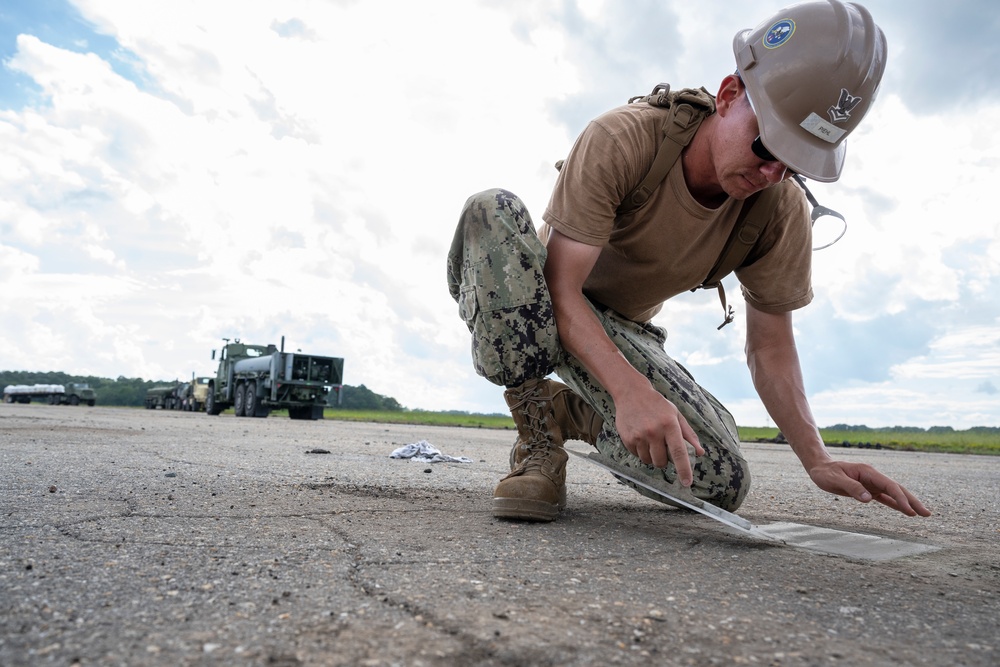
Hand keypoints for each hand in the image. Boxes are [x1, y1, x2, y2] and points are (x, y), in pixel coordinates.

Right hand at [613, 384, 704, 486]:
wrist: (631, 393)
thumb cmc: (657, 405)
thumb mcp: (676, 415)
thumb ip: (688, 435)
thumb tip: (699, 453)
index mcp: (669, 425)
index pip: (679, 452)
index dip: (684, 470)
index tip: (687, 483)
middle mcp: (653, 432)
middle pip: (661, 462)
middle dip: (664, 460)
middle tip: (662, 446)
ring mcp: (639, 436)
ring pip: (648, 460)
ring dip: (651, 456)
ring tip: (650, 439)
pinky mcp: (627, 439)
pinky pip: (637, 455)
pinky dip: (640, 451)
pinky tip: (640, 436)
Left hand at [808, 460, 930, 516]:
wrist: (820, 467)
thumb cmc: (825, 473)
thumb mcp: (834, 480)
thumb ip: (851, 488)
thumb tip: (869, 499)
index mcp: (868, 472)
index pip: (889, 486)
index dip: (901, 498)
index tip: (909, 511)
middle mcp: (873, 477)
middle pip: (897, 489)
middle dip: (912, 501)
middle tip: (927, 514)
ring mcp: (872, 483)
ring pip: (894, 494)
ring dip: (908, 503)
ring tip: (922, 514)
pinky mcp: (868, 490)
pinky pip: (885, 497)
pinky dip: (896, 504)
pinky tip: (905, 511)